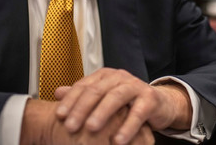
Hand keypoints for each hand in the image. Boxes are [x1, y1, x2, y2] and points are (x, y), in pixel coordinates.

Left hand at [53, 68, 191, 144]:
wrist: (158, 103)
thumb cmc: (127, 102)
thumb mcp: (103, 97)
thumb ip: (82, 94)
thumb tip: (57, 92)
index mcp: (105, 76)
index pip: (84, 85)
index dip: (70, 100)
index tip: (59, 116)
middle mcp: (119, 77)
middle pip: (97, 91)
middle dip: (81, 109)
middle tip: (70, 126)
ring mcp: (136, 86)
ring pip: (116, 97)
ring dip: (102, 113)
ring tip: (90, 129)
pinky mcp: (150, 98)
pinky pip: (138, 113)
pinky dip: (127, 127)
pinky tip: (118, 141)